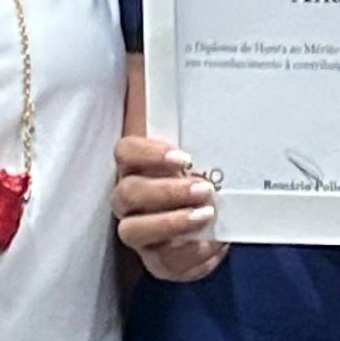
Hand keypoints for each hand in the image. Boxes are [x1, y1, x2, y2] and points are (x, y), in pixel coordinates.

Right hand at [113, 131, 227, 280]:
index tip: (183, 158)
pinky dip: (191, 255)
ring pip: (133, 231)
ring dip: (171, 224)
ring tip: (206, 215)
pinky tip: (213, 242)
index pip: (125, 152)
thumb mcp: (199, 149)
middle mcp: (129, 201)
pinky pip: (163, 263)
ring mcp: (139, 233)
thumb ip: (187, 123)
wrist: (214, 218)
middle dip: (167, 192)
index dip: (149, 154)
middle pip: (127, 194)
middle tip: (203, 189)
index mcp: (136, 167)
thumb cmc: (200, 179)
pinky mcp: (156, 261)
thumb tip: (188, 77)